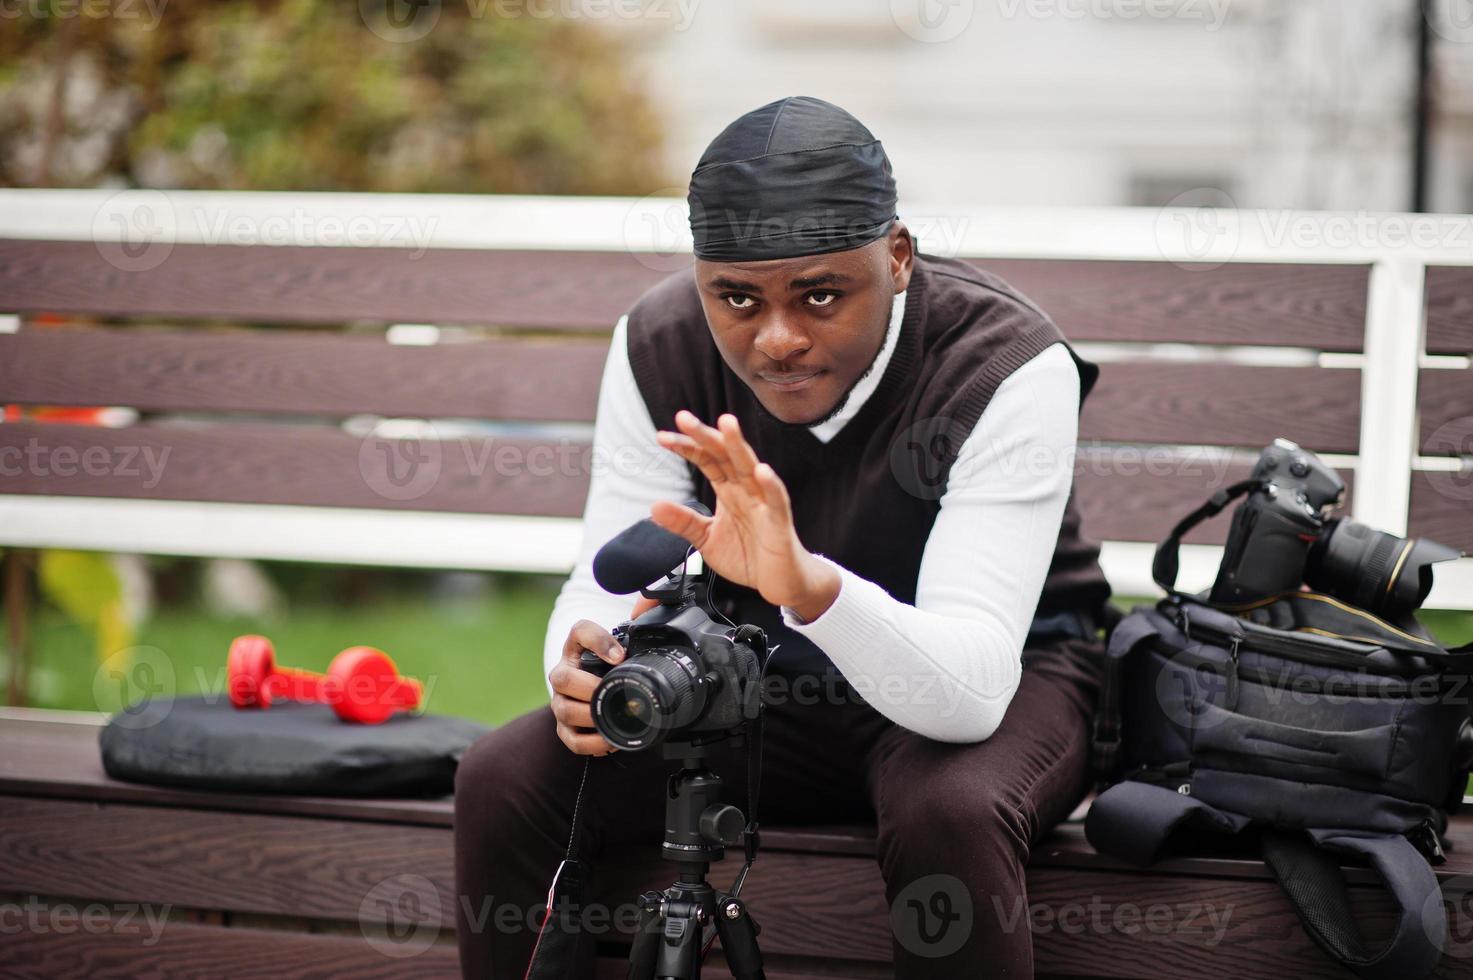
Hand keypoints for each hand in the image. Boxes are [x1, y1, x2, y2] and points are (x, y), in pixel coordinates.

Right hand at [546, 619, 624, 755]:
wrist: (595, 694)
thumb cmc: (609, 673)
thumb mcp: (618, 654)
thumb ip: (628, 645)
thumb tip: (627, 656)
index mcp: (576, 651)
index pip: (580, 631)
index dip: (598, 640)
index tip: (619, 656)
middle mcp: (562, 676)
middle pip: (563, 679)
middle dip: (591, 688)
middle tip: (614, 692)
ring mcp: (560, 703)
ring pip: (565, 711)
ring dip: (591, 717)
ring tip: (613, 719)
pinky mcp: (564, 729)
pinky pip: (573, 740)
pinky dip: (592, 743)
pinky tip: (610, 740)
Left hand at [652, 410, 839, 621]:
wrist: (779, 583)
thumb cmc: (749, 556)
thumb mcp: (707, 539)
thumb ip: (683, 522)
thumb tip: (654, 507)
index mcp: (729, 491)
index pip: (706, 460)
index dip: (686, 447)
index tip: (661, 438)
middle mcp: (746, 490)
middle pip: (724, 455)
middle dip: (705, 436)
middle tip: (683, 417)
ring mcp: (764, 503)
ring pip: (750, 468)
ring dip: (738, 446)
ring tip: (726, 423)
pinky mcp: (779, 521)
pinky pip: (776, 500)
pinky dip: (770, 485)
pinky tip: (762, 471)